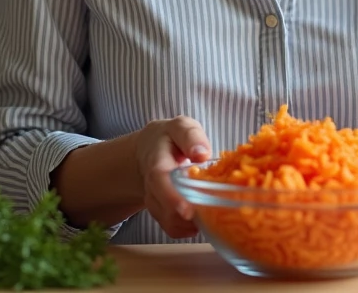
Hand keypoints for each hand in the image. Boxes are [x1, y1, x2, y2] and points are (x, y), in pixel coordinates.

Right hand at [134, 116, 211, 238]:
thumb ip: (191, 136)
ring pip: (166, 220)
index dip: (172, 197)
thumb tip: (202, 154)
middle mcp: (152, 184)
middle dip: (181, 218)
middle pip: (161, 206)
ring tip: (208, 220)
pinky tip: (200, 223)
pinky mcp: (160, 211)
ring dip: (187, 225)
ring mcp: (154, 199)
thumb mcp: (181, 127)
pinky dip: (186, 230)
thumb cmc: (171, 138)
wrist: (149, 150)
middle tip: (203, 222)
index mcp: (157, 160)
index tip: (187, 210)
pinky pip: (170, 227)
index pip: (159, 179)